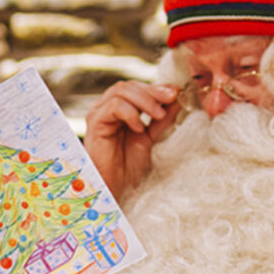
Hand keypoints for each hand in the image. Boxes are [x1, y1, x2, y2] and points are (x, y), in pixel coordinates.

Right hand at [84, 81, 180, 200]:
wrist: (113, 187)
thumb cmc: (126, 167)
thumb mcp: (150, 138)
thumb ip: (161, 119)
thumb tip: (178, 100)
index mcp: (118, 110)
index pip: (137, 88)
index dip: (157, 88)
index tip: (177, 93)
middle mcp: (106, 108)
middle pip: (129, 85)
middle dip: (153, 91)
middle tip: (172, 98)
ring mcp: (99, 113)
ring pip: (122, 90)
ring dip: (145, 100)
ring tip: (159, 115)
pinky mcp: (95, 122)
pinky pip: (114, 106)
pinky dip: (131, 113)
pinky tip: (139, 128)